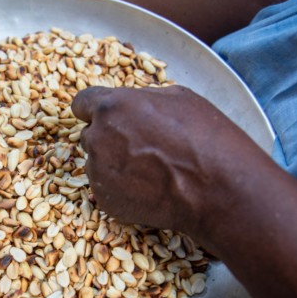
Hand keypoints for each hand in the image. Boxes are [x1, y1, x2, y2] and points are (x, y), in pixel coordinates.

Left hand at [72, 85, 263, 235]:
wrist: (214, 189)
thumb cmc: (203, 139)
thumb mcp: (179, 98)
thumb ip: (143, 98)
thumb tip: (134, 102)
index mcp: (112, 107)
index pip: (82, 102)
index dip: (94, 109)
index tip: (103, 116)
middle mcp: (97, 138)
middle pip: (90, 134)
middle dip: (108, 138)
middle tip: (139, 147)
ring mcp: (98, 171)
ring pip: (98, 163)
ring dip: (115, 164)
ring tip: (151, 170)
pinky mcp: (104, 199)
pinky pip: (107, 189)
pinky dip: (122, 189)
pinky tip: (150, 189)